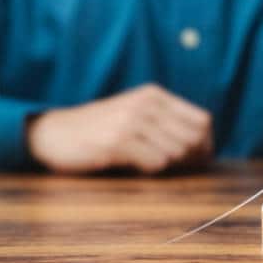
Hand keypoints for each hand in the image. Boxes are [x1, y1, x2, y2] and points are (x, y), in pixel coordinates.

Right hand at [27, 84, 213, 173]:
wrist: (56, 132)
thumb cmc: (102, 127)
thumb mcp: (136, 113)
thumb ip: (168, 122)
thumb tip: (206, 147)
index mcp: (155, 95)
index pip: (202, 120)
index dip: (205, 143)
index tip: (197, 157)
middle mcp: (146, 104)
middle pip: (194, 138)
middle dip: (191, 157)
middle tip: (175, 164)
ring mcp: (132, 121)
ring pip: (176, 151)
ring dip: (167, 163)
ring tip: (147, 159)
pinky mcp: (118, 142)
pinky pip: (155, 162)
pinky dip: (149, 168)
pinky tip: (133, 162)